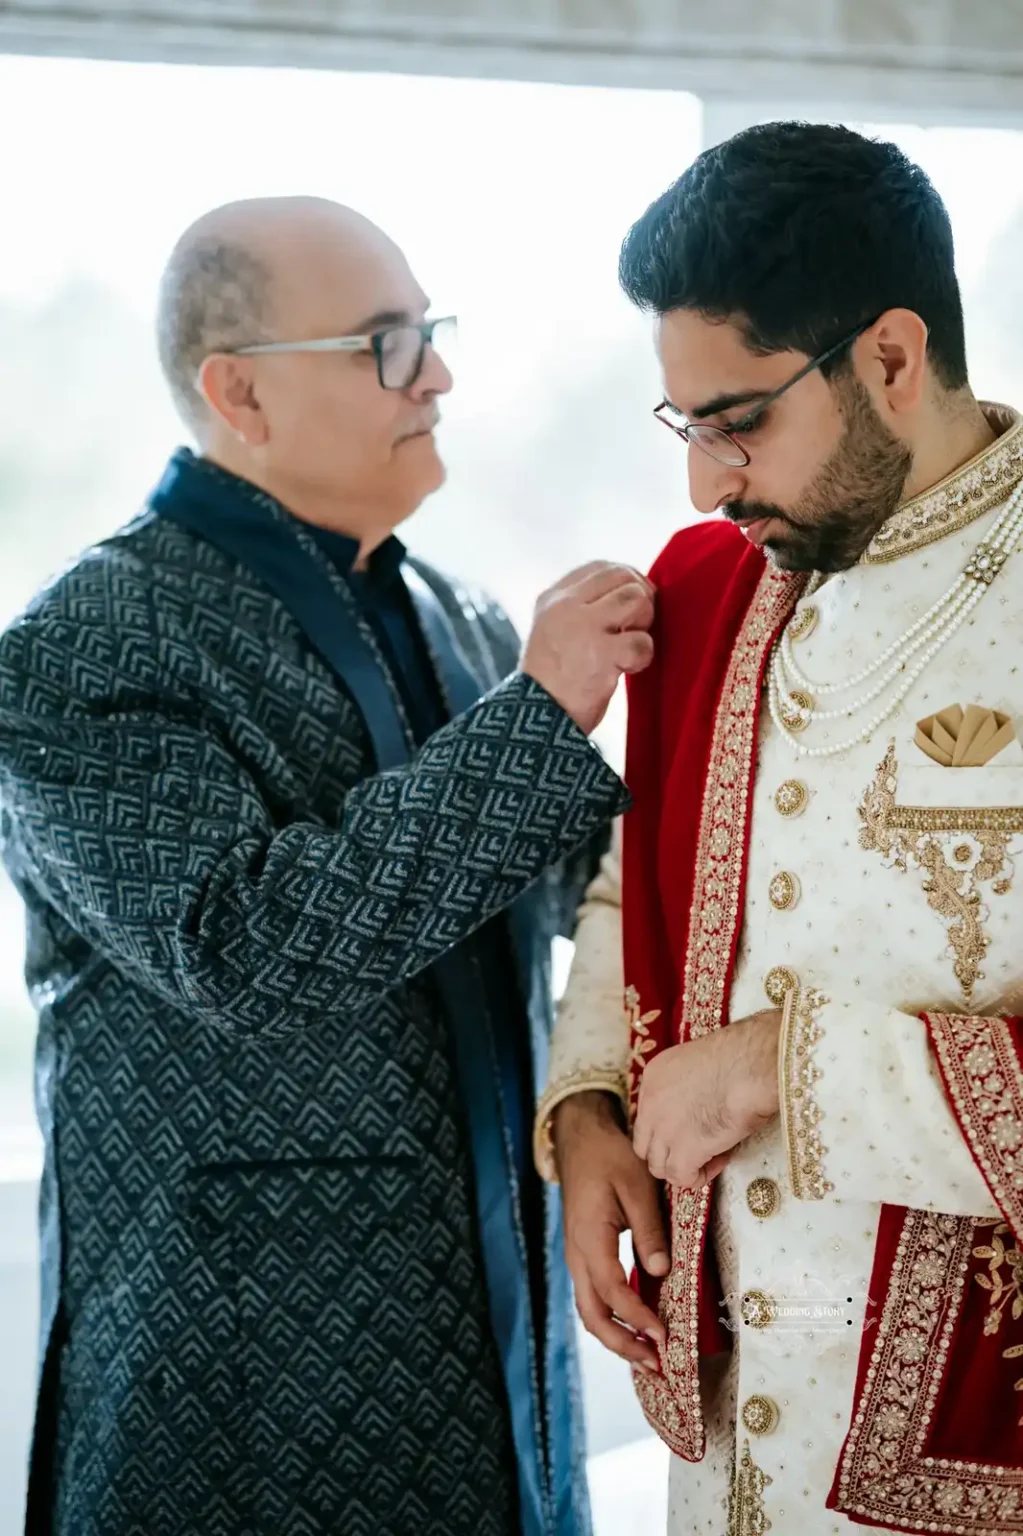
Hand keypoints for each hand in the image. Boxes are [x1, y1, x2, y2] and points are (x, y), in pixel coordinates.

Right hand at [521, 562, 654, 734]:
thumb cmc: (550, 683)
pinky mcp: (600, 654)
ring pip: (636, 598)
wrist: (534, 722)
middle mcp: (565, 606)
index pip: (600, 567)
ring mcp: (582, 628)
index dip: (626, 578)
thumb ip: (580, 609)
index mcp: (552, 599)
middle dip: (641, 599)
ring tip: (630, 645)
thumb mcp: (551, 631)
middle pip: (623, 576)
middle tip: (636, 626)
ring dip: (644, 623)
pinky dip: (644, 656)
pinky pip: (643, 641)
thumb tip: (632, 592)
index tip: (633, 601)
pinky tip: (628, 668)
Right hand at [553, 1090, 668, 1370]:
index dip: (639, 1318)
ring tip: (648, 1354)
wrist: (581, 1137)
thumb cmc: (610, 1156)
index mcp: (590, 1239)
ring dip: (617, 1336)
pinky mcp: (583, 1253)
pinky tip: (635, 1324)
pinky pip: (593, 1296)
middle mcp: (577, 1255)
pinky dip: (613, 1317)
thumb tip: (662, 1271)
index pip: (614, 1292)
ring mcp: (577, 1256)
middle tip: (657, 1364)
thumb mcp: (637, 1186)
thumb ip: (649, 1230)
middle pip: (593, 1316)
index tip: (665, 1336)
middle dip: (623, 1344)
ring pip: (590, 1310)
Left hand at [633, 1010, 782, 1188]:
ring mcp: (663, 1129)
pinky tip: (718, 1162)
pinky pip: (680, 1178)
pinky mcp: (683, 1151)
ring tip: (712, 1155)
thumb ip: (692, 1082)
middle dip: (668, 1151)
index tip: (694, 1125)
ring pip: (657, 1165)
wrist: (750, 1065)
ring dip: (682, 1166)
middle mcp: (650, 1102)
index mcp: (654, 1076)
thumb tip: (704, 1102)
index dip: (670, 1126)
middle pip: (645, 1143)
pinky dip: (698, 1177)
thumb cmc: (740, 1056)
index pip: (648, 1114)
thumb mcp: (700, 1061)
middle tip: (697, 1147)